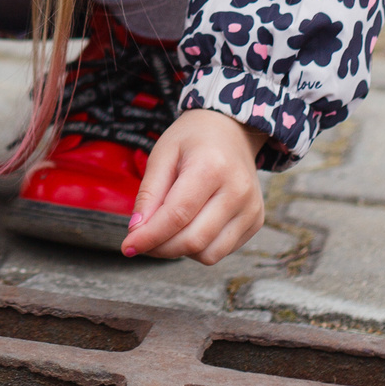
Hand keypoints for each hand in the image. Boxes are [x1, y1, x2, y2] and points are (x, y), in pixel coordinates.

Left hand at [122, 108, 268, 262]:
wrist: (232, 131)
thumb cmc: (193, 140)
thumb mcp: (162, 155)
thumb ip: (149, 194)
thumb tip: (137, 232)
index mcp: (211, 167)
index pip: (176, 215)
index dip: (149, 236)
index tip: (128, 246)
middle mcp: (237, 190)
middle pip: (193, 240)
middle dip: (160, 248)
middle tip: (141, 240)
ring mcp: (251, 208)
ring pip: (208, 254)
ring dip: (180, 251)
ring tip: (168, 229)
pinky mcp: (256, 221)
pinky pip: (221, 251)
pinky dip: (199, 248)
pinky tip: (190, 226)